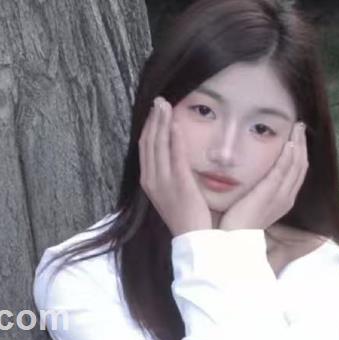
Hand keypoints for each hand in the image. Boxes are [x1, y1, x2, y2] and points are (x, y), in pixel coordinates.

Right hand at [138, 96, 212, 236]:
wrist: (193, 239)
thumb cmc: (185, 216)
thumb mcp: (171, 192)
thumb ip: (169, 174)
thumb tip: (172, 156)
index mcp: (148, 181)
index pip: (145, 147)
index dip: (149, 127)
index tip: (154, 111)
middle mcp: (152, 179)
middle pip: (149, 142)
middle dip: (153, 119)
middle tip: (159, 100)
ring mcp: (163, 182)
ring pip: (159, 145)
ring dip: (161, 123)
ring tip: (165, 105)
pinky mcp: (179, 184)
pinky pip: (175, 157)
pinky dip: (174, 139)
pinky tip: (176, 124)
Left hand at [218, 121, 308, 231]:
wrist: (234, 240)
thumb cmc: (238, 224)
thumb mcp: (252, 203)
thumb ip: (255, 189)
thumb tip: (249, 174)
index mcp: (283, 199)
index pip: (297, 172)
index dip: (300, 153)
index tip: (297, 138)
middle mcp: (287, 197)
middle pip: (301, 166)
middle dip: (302, 145)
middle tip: (300, 127)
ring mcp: (280, 195)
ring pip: (296, 165)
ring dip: (298, 144)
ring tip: (298, 128)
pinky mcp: (270, 193)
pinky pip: (283, 170)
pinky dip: (288, 155)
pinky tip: (290, 142)